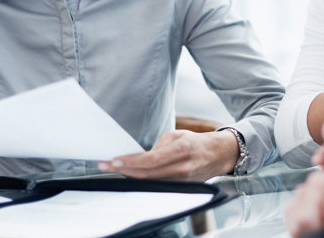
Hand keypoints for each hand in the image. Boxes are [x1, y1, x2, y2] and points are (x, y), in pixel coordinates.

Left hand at [99, 130, 237, 180]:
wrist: (217, 155)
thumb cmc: (195, 142)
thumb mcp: (177, 135)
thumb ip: (158, 146)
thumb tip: (139, 157)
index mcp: (182, 149)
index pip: (150, 160)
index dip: (130, 162)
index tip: (113, 160)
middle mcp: (182, 167)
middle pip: (147, 175)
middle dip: (123, 170)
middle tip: (106, 165)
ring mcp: (182, 181)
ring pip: (150, 183)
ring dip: (130, 176)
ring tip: (114, 169)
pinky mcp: (181, 188)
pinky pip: (157, 186)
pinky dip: (142, 181)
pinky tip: (131, 175)